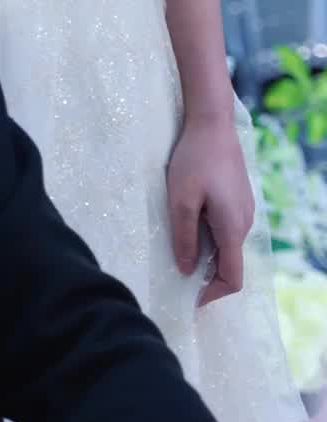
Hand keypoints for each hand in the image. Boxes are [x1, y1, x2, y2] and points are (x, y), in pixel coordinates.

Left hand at [166, 116, 253, 304]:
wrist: (212, 123)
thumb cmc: (194, 160)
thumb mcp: (181, 200)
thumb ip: (184, 237)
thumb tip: (186, 270)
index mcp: (232, 228)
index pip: (232, 278)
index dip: (212, 294)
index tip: (189, 298)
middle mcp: (244, 223)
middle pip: (230, 263)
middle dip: (206, 274)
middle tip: (176, 273)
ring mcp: (245, 210)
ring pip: (227, 244)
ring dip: (206, 253)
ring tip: (178, 246)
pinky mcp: (239, 198)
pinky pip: (226, 228)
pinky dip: (210, 236)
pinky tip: (189, 221)